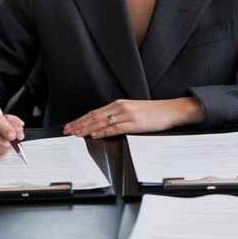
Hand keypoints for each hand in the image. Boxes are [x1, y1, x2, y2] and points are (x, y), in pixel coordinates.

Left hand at [63, 98, 204, 138]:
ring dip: (87, 128)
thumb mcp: (133, 111)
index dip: (81, 119)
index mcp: (119, 104)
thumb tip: (102, 125)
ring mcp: (127, 115)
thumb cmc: (153, 112)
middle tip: (67, 130)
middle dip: (79, 124)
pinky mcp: (134, 123)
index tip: (70, 125)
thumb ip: (118, 116)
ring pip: (102, 122)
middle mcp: (120, 107)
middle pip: (95, 116)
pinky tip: (95, 135)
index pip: (95, 112)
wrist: (170, 110)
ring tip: (76, 133)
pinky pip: (115, 128)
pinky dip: (103, 132)